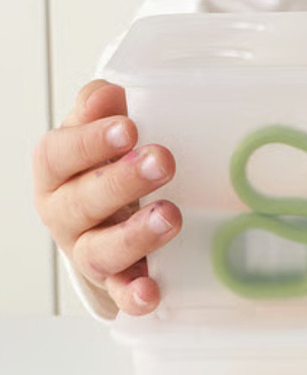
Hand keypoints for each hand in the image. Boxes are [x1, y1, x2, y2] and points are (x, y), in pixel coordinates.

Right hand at [33, 80, 179, 315]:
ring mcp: (88, 250)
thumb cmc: (103, 164)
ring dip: (134, 235)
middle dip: (122, 181)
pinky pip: (121, 292)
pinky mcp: (115, 280)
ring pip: (99, 250)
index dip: (91, 142)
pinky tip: (151, 291)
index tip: (129, 128)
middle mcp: (65, 213)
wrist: (105, 216)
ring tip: (169, 215)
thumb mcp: (99, 131)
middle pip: (82, 202)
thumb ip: (101, 110)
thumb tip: (110, 92)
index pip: (60, 154)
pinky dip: (134, 294)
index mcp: (57, 170)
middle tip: (162, 162)